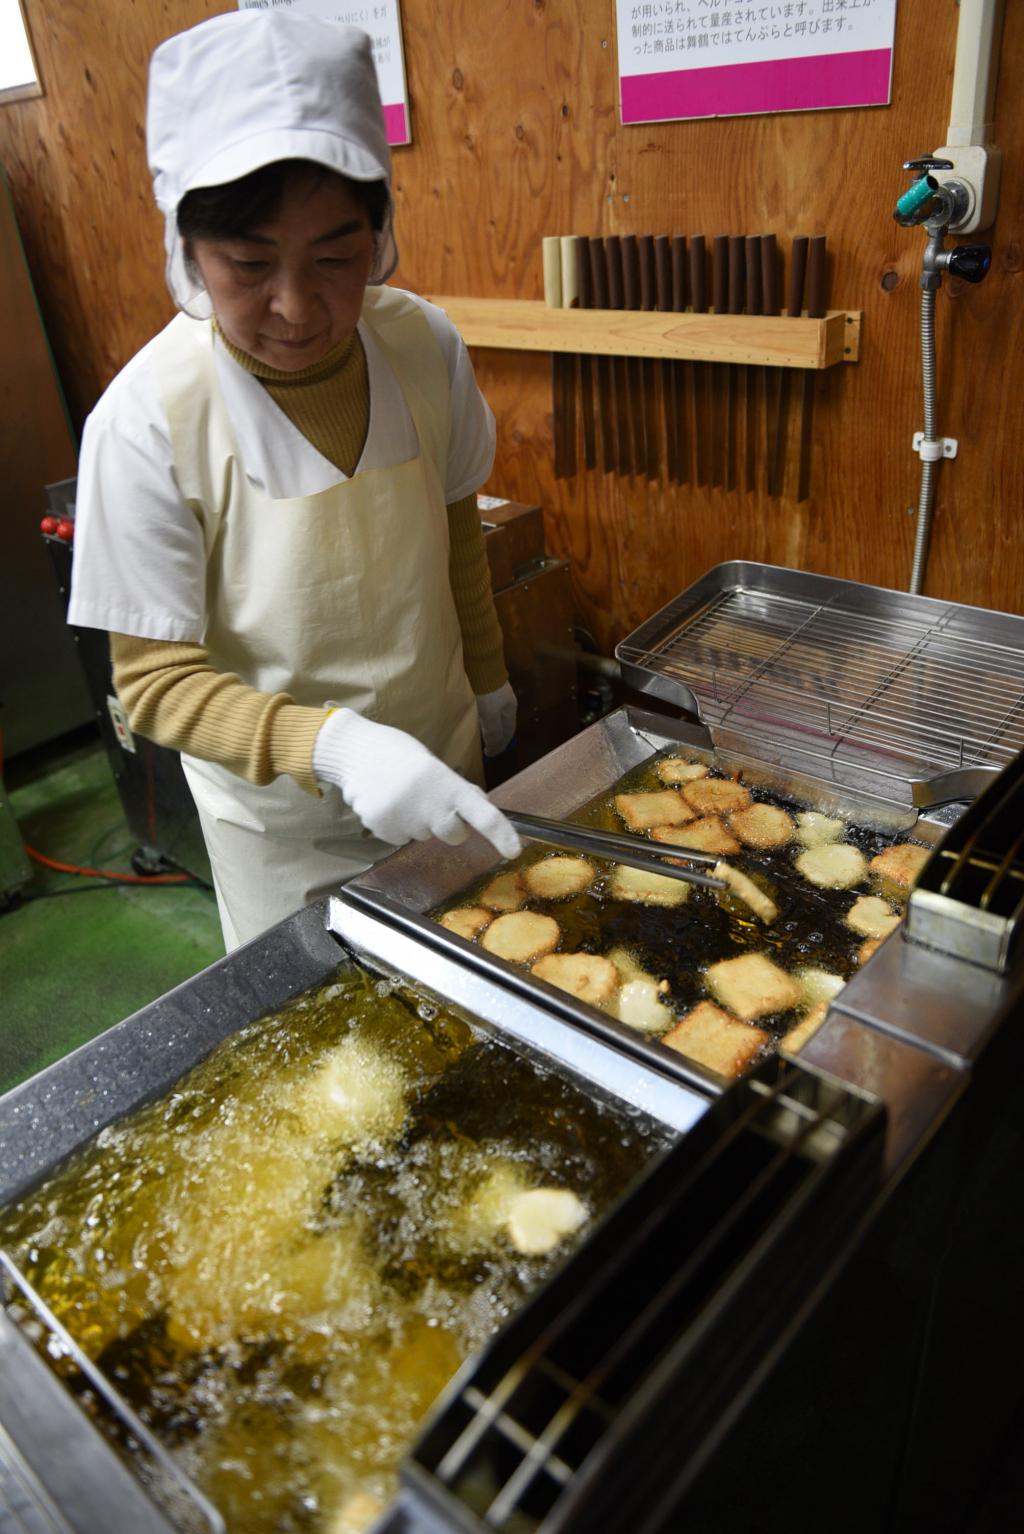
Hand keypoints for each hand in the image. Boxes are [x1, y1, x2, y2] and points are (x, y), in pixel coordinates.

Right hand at [312, 708, 521, 857]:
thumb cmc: (399, 755)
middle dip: (450, 825)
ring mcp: (404, 820)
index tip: (514, 849)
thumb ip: (456, 789)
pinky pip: (400, 838)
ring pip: (425, 836)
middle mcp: (428, 805)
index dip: (502, 834)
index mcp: (446, 784)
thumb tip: (478, 806)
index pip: (482, 814)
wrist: (355, 752)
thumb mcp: (434, 765)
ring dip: (419, 822)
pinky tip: (386, 803)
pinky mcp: (383, 829)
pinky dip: (397, 826)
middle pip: (454, 835)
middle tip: (432, 803)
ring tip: (401, 795)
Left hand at [476, 680, 516, 755]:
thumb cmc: (486, 691)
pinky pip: (484, 708)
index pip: (508, 731)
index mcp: (510, 708)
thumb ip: (493, 732)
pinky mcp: (483, 688)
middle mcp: (504, 702)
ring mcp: (494, 694)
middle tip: (484, 748)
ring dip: (487, 727)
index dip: (501, 745)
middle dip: (495, 737)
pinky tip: (472, 720)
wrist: (478, 662)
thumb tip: (495, 749)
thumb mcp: (490, 714)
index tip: (490, 755)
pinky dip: (480, 718)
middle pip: (501, 724)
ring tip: (477, 736)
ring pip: (492, 716)